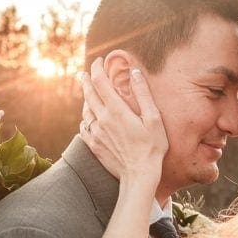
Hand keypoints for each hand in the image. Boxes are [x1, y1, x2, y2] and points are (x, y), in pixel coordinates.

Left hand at [79, 57, 167, 185]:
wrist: (139, 175)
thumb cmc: (152, 148)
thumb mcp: (154, 119)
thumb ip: (143, 94)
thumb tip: (134, 72)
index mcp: (116, 110)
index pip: (101, 82)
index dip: (97, 68)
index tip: (98, 61)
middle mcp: (102, 119)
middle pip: (89, 93)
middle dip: (86, 80)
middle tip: (85, 72)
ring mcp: (96, 133)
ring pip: (85, 110)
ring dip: (85, 99)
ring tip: (87, 93)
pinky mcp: (94, 145)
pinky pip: (84, 127)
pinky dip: (85, 118)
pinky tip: (88, 118)